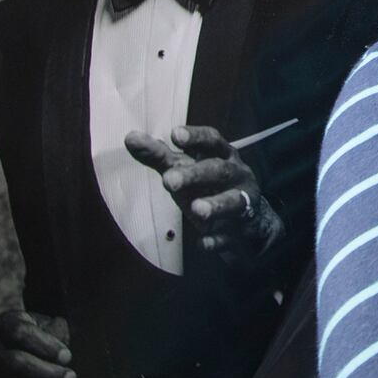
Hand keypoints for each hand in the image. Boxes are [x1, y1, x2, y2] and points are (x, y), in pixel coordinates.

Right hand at [0, 307, 76, 377]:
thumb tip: (61, 355)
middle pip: (14, 363)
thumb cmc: (40, 339)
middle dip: (46, 373)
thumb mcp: (47, 327)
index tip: (67, 357)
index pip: (20, 333)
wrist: (18, 355)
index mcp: (3, 324)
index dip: (45, 347)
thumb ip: (55, 333)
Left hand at [126, 126, 285, 267]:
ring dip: (215, 205)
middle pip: (219, 171)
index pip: (212, 141)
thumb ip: (159, 154)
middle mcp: (236, 175)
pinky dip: (216, 240)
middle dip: (196, 174)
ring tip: (197, 210)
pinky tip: (202, 243)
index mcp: (223, 156)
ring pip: (233, 202)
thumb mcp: (186, 167)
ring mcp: (242, 203)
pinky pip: (229, 236)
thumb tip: (131, 138)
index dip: (195, 138)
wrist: (246, 220)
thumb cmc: (209, 185)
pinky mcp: (239, 231)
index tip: (175, 134)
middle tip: (168, 181)